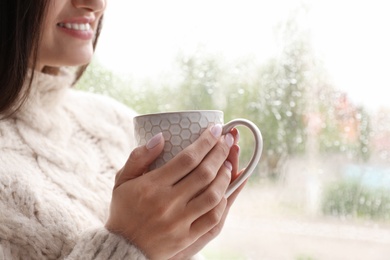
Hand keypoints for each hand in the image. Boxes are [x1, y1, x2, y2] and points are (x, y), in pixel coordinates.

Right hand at [105, 125, 236, 258]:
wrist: (123, 247)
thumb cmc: (124, 209)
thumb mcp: (122, 180)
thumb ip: (139, 157)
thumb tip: (160, 137)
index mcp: (152, 186)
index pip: (187, 158)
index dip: (205, 142)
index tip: (216, 129)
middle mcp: (167, 203)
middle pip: (204, 173)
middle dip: (220, 152)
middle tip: (227, 140)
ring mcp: (179, 221)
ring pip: (212, 195)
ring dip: (225, 176)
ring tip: (229, 163)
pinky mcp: (186, 237)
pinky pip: (212, 218)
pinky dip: (223, 202)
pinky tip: (225, 191)